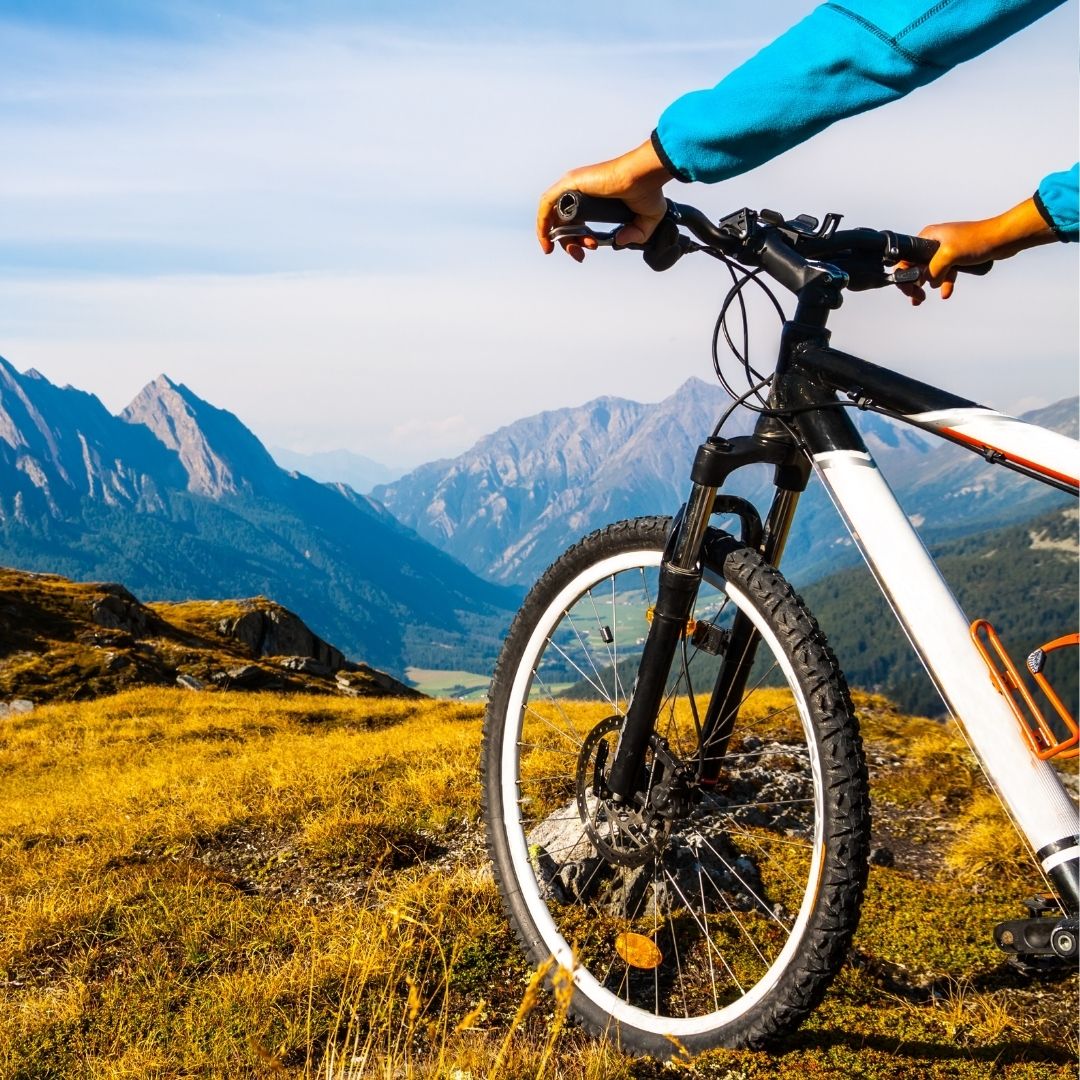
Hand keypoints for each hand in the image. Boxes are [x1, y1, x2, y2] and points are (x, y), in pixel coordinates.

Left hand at [537, 139, 672, 261]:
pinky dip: (542, 223)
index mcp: (594, 197)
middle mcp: (581, 191)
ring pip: (553, 216)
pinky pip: (546, 205)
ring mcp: (573, 186)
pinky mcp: (569, 184)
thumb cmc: (647, 190)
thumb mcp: (646, 220)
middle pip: (563, 222)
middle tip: (581, 256)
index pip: (576, 221)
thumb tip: (617, 242)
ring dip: (559, 238)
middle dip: (570, 244)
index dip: (579, 239)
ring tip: (575, 251)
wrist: (645, 175)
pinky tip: (547, 240)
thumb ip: (634, 235)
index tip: (591, 248)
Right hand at [899, 197, 1055, 304]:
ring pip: (931, 271)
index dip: (904, 274)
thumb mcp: (948, 256)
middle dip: (914, 283)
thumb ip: (932, 270)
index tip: (909, 288)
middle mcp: (935, 242)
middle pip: (917, 266)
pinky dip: (945, 282)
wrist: (1003, 238)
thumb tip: (928, 282)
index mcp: (929, 236)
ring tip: (922, 299)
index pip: (907, 257)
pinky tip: (946, 292)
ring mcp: (946, 249)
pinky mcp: (958, 256)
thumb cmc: (978, 239)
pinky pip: (946, 272)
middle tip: (916, 297)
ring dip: (928, 285)